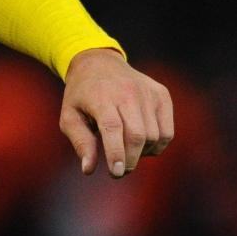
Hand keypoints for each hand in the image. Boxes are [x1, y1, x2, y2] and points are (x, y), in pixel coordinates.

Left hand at [59, 47, 173, 177]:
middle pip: (137, 135)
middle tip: (119, 170)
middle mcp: (127, 91)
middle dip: (130, 160)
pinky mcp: (161, 95)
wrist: (98, 63)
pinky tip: (141, 142)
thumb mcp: (69, 116)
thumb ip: (80, 142)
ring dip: (142, 153)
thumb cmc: (81, 95)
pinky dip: (157, 145)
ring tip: (126, 150)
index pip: (113, 128)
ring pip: (154, 136)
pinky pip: (167, 132)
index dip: (116, 153)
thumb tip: (88, 170)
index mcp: (101, 96)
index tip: (116, 173)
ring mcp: (147, 92)